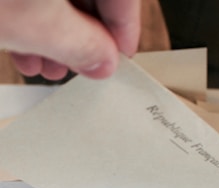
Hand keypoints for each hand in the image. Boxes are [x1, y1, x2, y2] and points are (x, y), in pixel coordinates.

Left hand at [0, 0, 139, 79]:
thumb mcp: (35, 22)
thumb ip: (80, 44)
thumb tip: (103, 60)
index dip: (123, 34)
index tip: (118, 62)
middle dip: (84, 39)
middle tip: (80, 66)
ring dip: (54, 35)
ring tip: (46, 64)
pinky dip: (30, 19)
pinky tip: (23, 46)